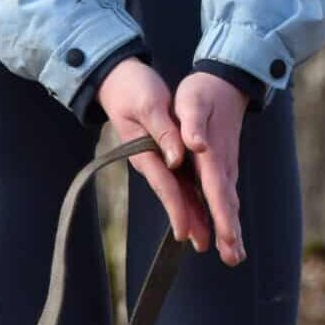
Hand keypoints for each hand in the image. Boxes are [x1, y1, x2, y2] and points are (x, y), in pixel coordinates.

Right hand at [97, 58, 211, 253]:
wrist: (118, 79)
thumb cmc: (133, 88)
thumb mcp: (149, 103)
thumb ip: (164, 131)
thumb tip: (177, 158)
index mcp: (144, 150)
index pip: (164, 184)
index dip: (177, 208)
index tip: (186, 232)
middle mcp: (150, 159)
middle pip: (172, 194)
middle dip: (187, 220)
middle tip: (203, 245)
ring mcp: (156, 157)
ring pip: (177, 189)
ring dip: (192, 213)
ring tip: (206, 238)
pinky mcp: (163, 151)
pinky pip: (180, 178)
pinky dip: (191, 195)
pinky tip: (202, 208)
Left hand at [174, 70, 248, 265]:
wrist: (225, 82)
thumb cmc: (203, 92)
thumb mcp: (191, 102)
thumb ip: (192, 125)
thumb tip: (196, 145)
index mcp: (213, 154)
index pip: (217, 189)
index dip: (222, 214)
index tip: (227, 237)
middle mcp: (223, 164)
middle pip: (228, 203)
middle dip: (231, 231)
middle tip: (234, 258)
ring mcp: (226, 166)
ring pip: (229, 202)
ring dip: (231, 228)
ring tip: (233, 255)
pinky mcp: (224, 165)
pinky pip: (226, 195)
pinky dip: (228, 215)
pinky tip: (228, 230)